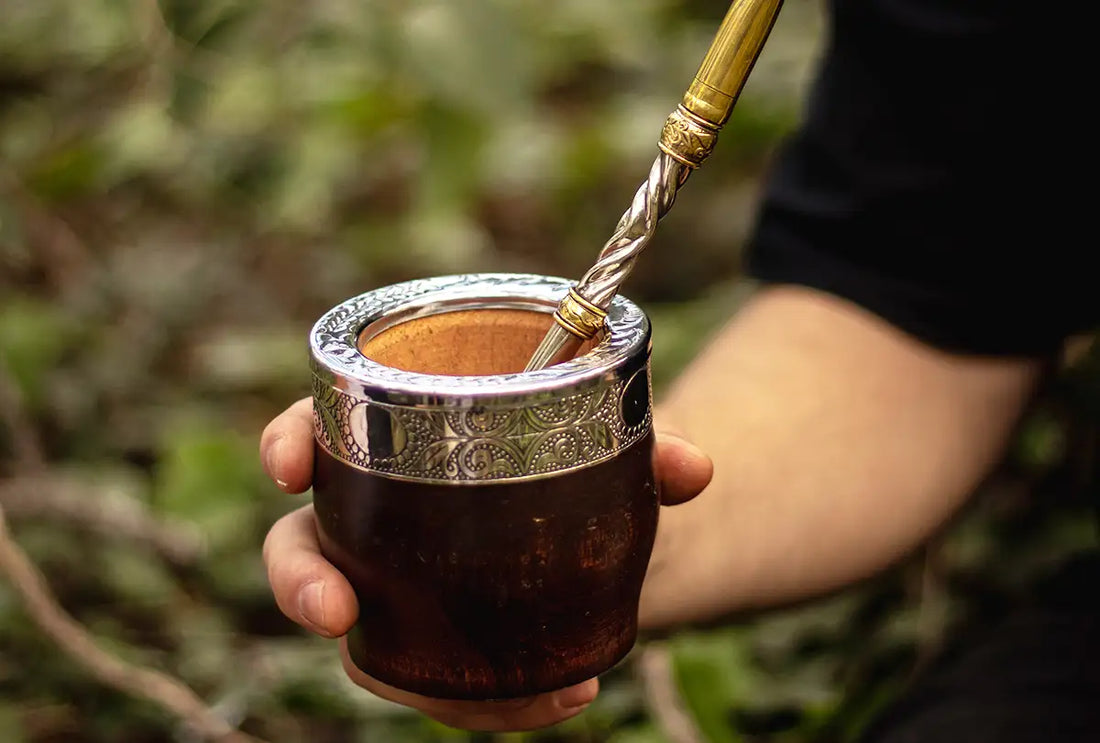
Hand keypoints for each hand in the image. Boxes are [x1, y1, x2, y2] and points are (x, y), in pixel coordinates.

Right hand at [260, 397, 711, 731]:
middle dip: (299, 580)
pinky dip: (486, 703)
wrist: (605, 529)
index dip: (289, 442)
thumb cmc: (582, 460)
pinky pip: (430, 679)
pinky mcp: (430, 637)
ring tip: (509, 694)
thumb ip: (652, 450)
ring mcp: (395, 581)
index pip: (319, 428)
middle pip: (299, 544)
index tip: (289, 466)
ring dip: (406, 675)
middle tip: (333, 610)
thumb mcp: (615, 445)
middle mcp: (376, 514)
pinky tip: (561, 698)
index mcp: (396, 438)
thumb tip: (693, 468)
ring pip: (361, 634)